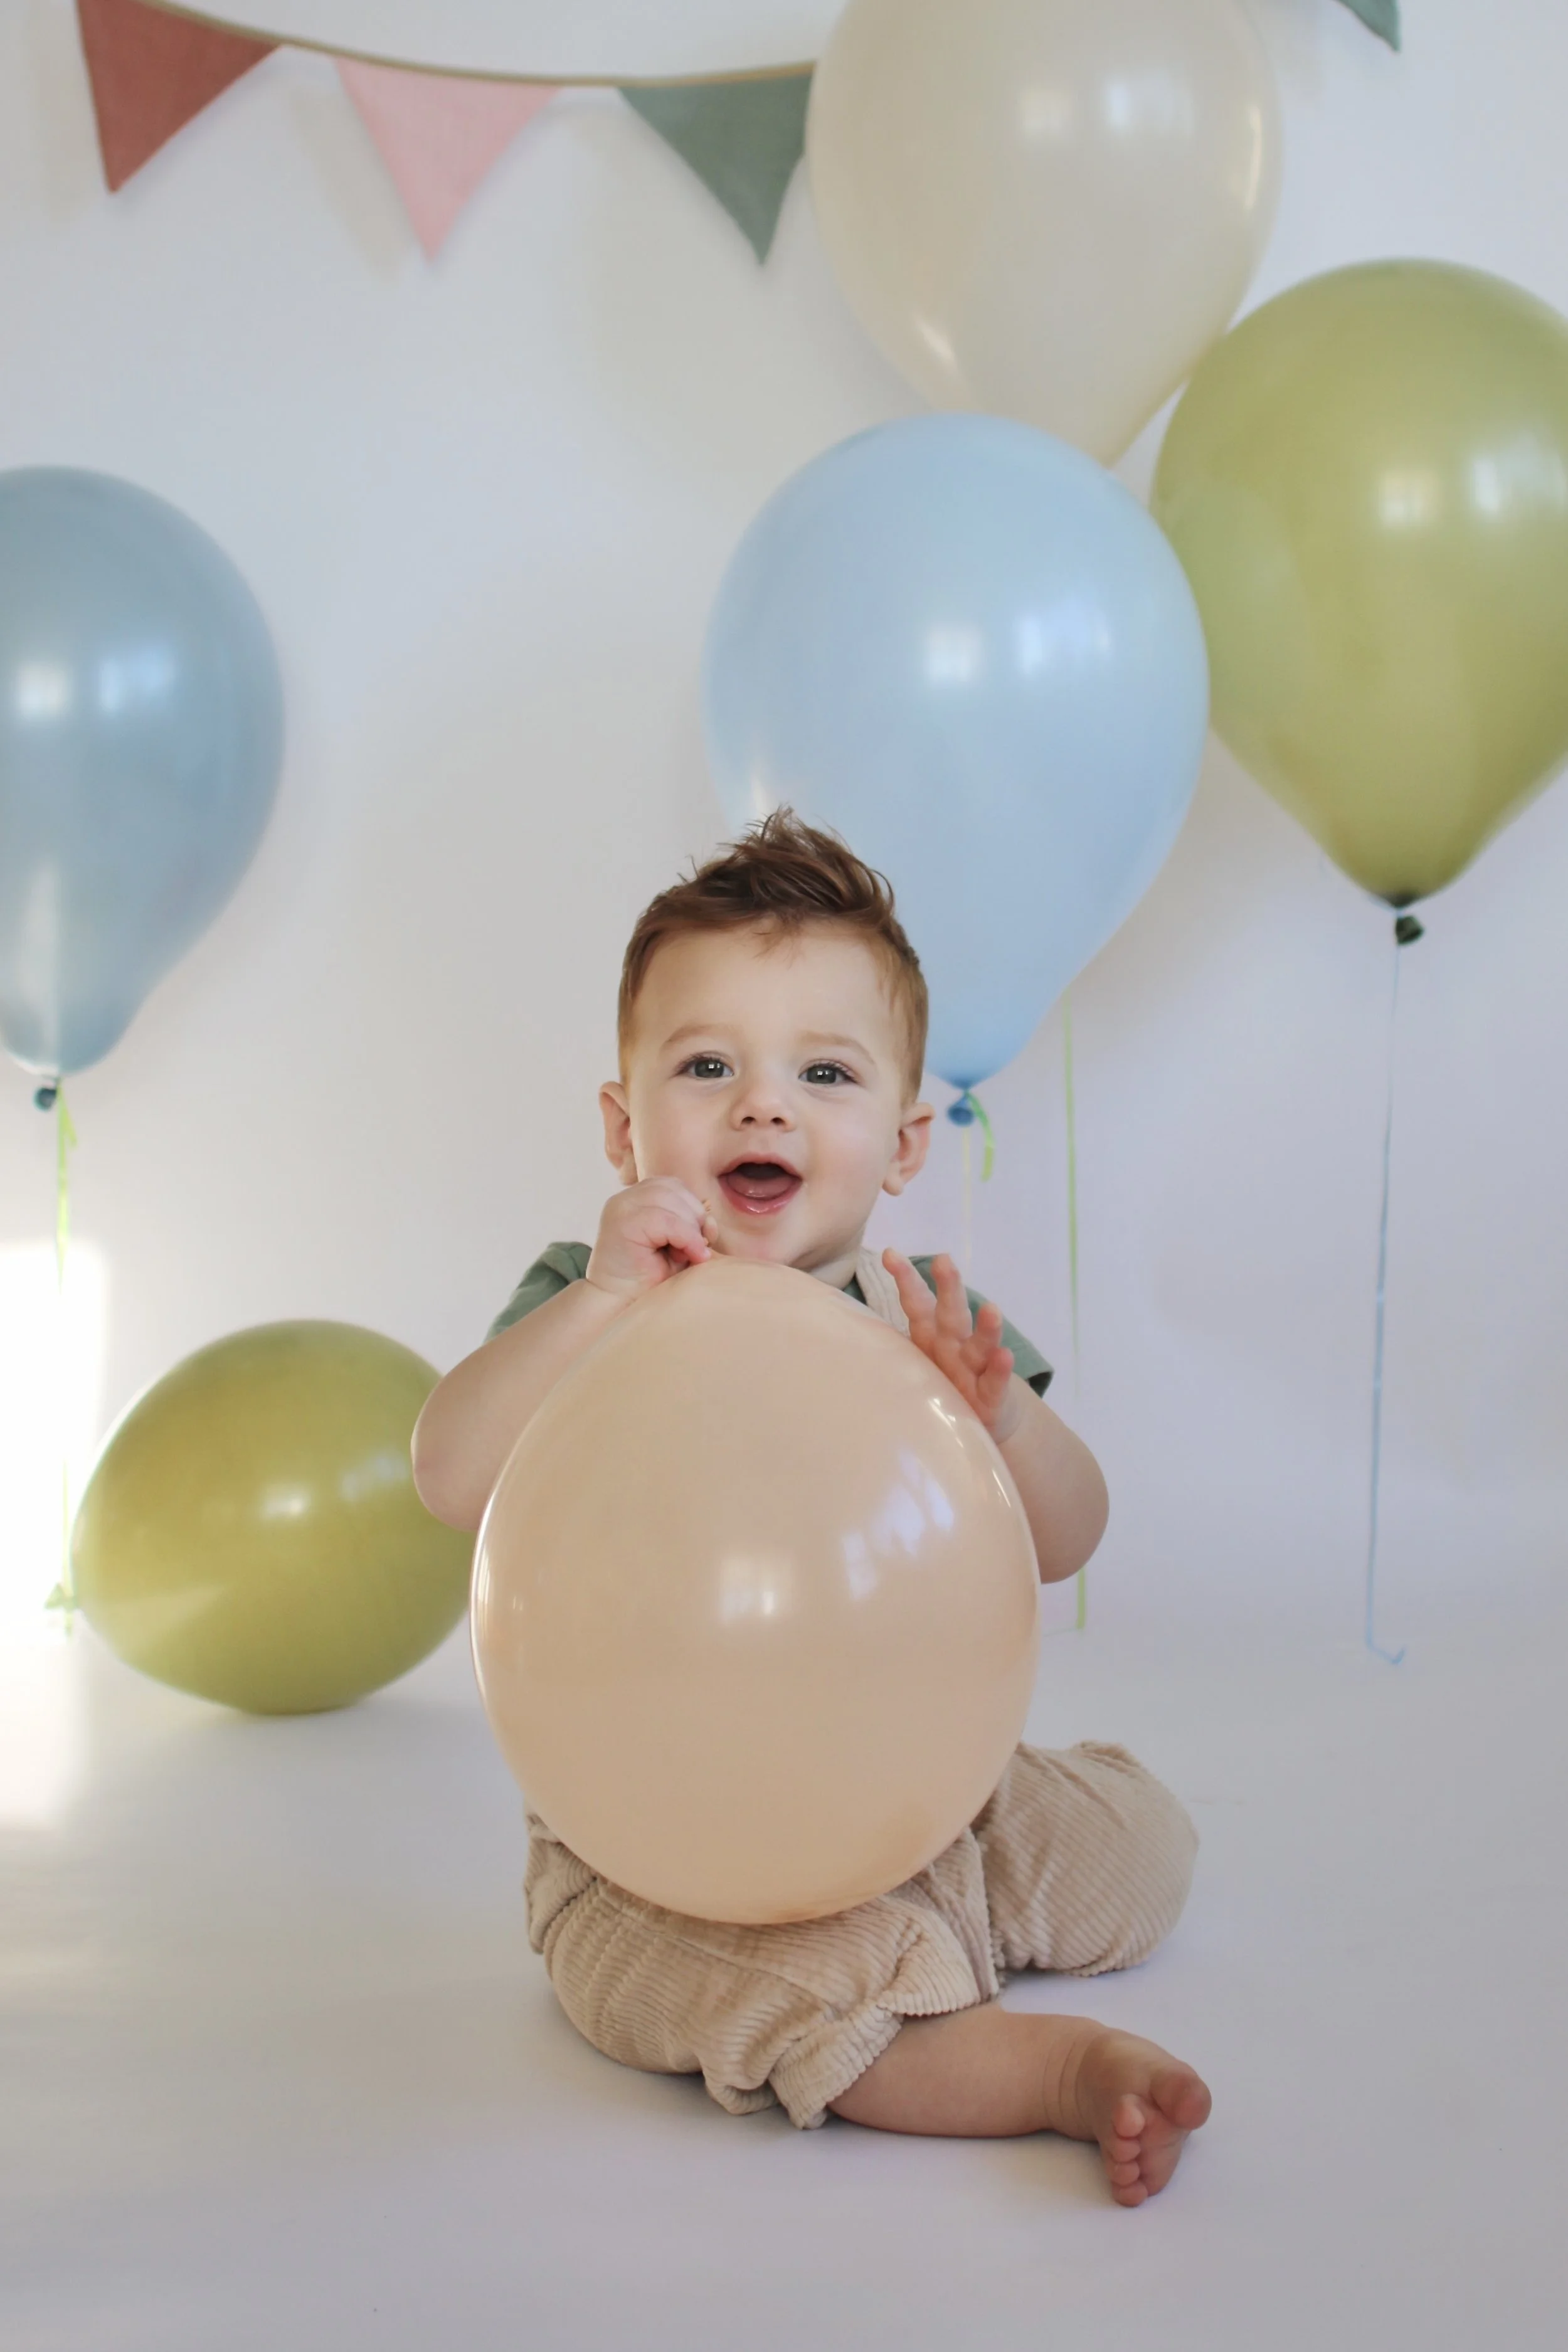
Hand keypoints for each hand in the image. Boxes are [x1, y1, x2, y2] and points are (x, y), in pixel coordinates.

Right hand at [587, 1179, 718, 1300]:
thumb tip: (711, 1220)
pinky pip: (666, 1220)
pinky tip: (686, 1257)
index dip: (693, 1209)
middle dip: (694, 1218)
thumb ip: (693, 1227)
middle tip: (693, 1251)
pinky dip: (685, 1238)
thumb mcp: (678, 1246)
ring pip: (671, 1200)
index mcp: (638, 1198)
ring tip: (686, 1255)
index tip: (698, 1241)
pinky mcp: (622, 1222)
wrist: (619, 1305)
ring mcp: (621, 1206)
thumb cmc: (649, 1278)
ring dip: (689, 1229)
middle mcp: (626, 1198)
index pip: (675, 1186)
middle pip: (674, 1189)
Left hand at [883, 1249, 1023, 1442]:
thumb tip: (839, 1327)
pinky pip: (995, 1383)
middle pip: (951, 1315)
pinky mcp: (991, 1398)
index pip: (918, 1304)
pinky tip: (1004, 1355)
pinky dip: (1000, 1370)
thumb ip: (890, 1344)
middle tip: (944, 1260)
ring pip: (979, 1346)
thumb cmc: (942, 1384)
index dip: (906, 1280)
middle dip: (948, 1288)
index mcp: (932, 1337)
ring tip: (991, 1308)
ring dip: (986, 1329)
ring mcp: (974, 1371)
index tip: (890, 1254)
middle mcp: (953, 1348)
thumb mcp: (915, 1363)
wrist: (980, 1420)